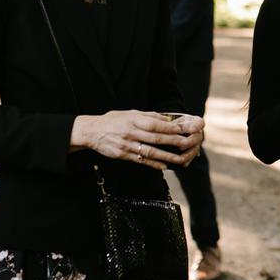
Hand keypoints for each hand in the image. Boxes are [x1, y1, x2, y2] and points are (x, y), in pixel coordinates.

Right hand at [72, 110, 202, 169]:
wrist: (91, 132)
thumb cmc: (113, 120)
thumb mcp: (130, 113)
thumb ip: (149, 116)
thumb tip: (168, 119)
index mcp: (133, 120)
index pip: (155, 124)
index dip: (170, 127)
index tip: (183, 129)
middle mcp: (130, 133)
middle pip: (155, 138)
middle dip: (173, 141)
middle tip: (187, 143)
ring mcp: (127, 145)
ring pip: (150, 152)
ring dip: (166, 156)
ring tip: (180, 159)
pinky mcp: (123, 156)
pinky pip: (141, 161)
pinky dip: (153, 164)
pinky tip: (164, 166)